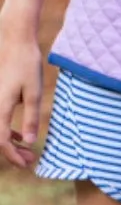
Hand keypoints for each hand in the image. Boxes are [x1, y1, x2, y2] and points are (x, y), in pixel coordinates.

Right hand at [0, 26, 42, 170]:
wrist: (14, 39)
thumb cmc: (26, 64)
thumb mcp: (34, 92)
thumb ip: (31, 117)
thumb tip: (30, 141)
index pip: (2, 142)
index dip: (13, 156)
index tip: (27, 164)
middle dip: (13, 152)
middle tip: (30, 161)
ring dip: (11, 143)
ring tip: (28, 151)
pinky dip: (9, 130)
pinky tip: (23, 135)